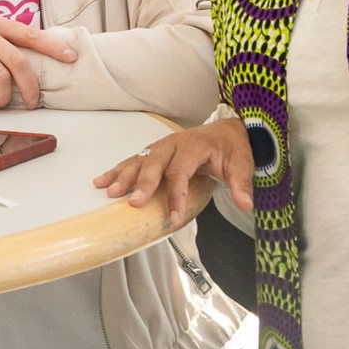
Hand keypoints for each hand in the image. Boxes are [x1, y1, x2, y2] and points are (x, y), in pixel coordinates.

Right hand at [93, 120, 252, 228]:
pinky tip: (103, 181)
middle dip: (142, 183)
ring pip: (139, 160)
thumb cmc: (231, 148)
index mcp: (194, 146)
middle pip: (154, 163)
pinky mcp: (154, 152)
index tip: (174, 217)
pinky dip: (117, 170)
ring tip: (109, 191)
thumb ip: (242, 184)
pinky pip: (133, 160)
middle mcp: (173, 144)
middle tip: (133, 202)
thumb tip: (245, 204)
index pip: (180, 172)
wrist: (226, 131)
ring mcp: (161, 146)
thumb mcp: (242, 164)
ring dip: (123, 176)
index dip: (176, 195)